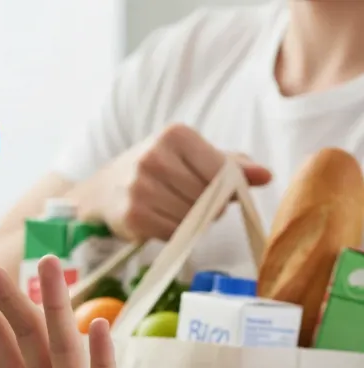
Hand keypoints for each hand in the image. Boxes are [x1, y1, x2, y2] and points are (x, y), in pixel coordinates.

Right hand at [81, 124, 271, 240]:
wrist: (101, 192)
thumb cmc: (152, 172)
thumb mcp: (187, 157)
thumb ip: (227, 164)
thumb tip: (266, 176)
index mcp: (173, 135)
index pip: (220, 169)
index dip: (225, 188)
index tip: (219, 192)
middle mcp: (154, 157)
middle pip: (207, 196)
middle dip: (208, 207)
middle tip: (192, 205)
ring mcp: (141, 187)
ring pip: (192, 217)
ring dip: (192, 222)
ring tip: (175, 212)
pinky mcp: (133, 215)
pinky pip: (173, 232)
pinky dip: (174, 233)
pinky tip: (161, 221)